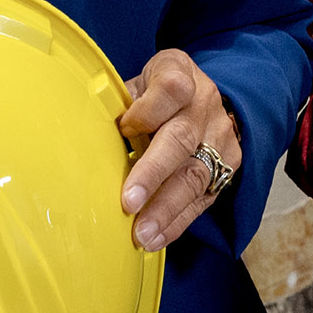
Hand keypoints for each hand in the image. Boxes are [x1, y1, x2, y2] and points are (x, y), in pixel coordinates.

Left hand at [117, 49, 241, 250]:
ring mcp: (219, 138)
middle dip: (153, 172)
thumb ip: (122, 103)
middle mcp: (204, 105)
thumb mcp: (141, 81)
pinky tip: (156, 238)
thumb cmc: (159, 92)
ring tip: (142, 234)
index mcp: (180, 74)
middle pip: (181, 138)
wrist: (211, 99)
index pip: (171, 88)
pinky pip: (202, 199)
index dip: (146, 111)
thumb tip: (85, 131)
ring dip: (166, 209)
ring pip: (195, 175)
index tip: (124, 128)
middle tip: (129, 202)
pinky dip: (177, 222)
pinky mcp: (227, 168)